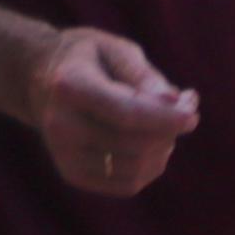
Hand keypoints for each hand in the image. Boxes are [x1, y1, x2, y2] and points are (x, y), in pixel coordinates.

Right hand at [25, 25, 199, 195]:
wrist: (41, 80)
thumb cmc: (89, 59)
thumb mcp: (116, 50)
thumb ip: (145, 76)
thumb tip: (177, 104)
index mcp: (70, 85)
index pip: (125, 113)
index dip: (165, 118)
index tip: (193, 114)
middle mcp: (61, 125)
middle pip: (134, 144)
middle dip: (170, 130)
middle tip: (186, 108)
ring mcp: (64, 154)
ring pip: (135, 169)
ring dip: (163, 149)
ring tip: (166, 122)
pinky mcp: (72, 174)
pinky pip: (127, 184)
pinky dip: (150, 166)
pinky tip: (152, 143)